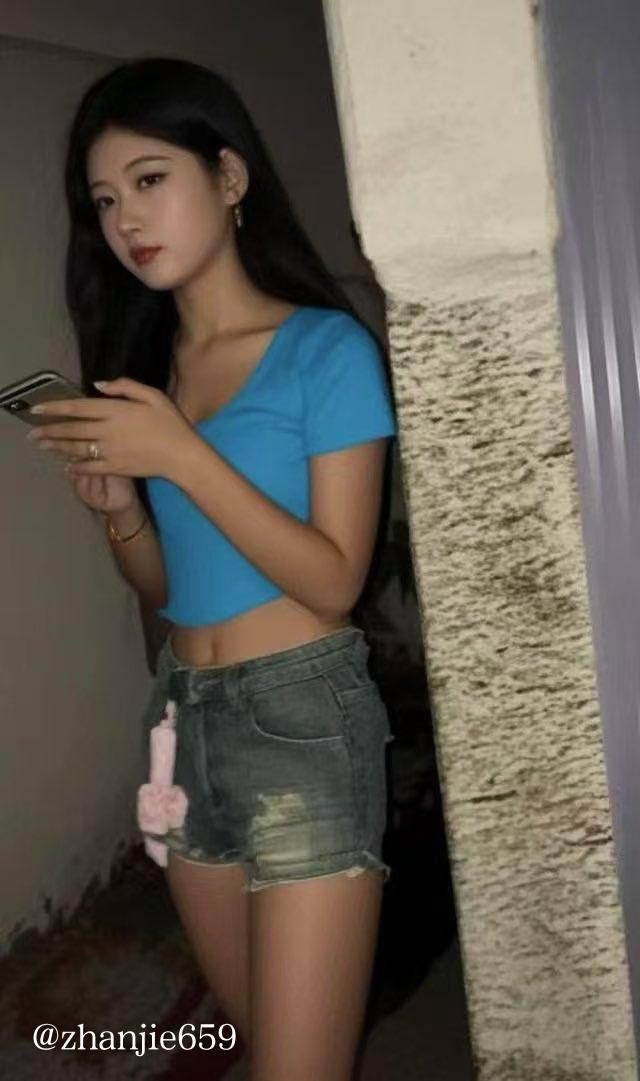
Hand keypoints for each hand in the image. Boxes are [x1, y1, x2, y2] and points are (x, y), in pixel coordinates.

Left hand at [30, 377, 196, 480]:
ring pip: (76, 448)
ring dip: (57, 447)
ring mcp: (110, 451)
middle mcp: (108, 430)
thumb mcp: (154, 395)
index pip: (78, 407)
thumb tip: (98, 384)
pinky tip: (67, 465)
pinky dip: (75, 467)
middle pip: (72, 429)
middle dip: (50, 430)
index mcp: (116, 410)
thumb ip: (126, 386)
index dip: (55, 407)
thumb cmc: (171, 423)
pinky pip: (89, 468)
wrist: (183, 456)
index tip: (38, 409)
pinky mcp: (115, 467)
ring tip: (43, 446)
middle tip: (33, 433)